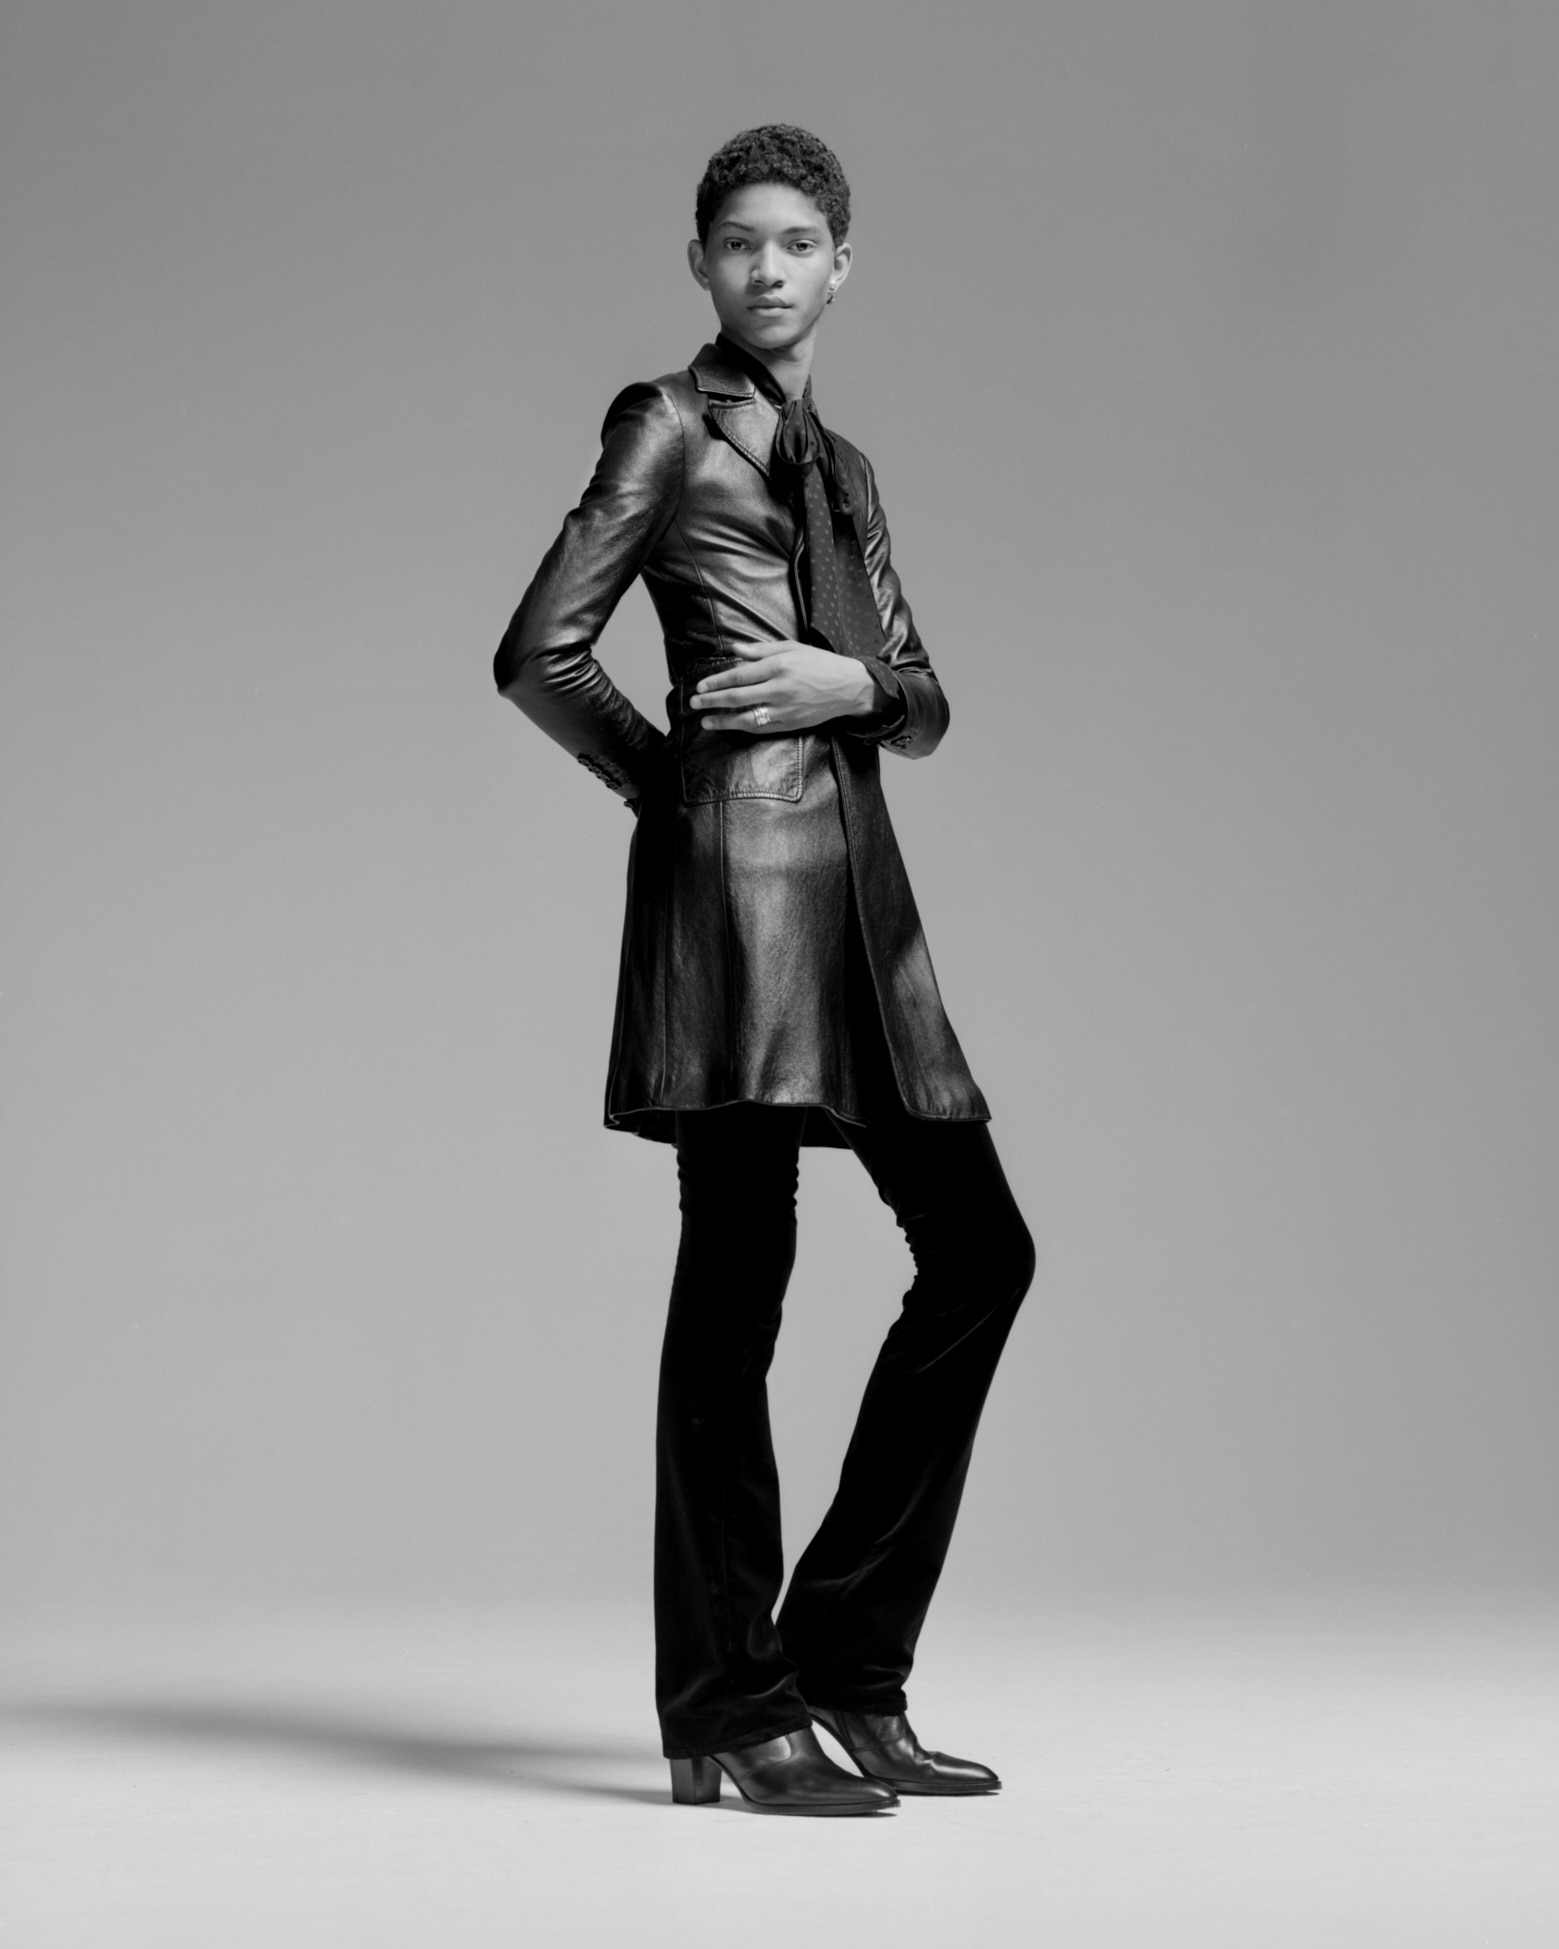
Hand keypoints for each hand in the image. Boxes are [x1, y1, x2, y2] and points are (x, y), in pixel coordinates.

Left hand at [689, 641, 875, 734]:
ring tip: (706, 722)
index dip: (717, 681)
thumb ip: (760, 650)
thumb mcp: (791, 648)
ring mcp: (785, 710)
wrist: (848, 687)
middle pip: (738, 698)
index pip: (739, 676)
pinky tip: (731, 726)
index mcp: (779, 666)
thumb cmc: (819, 663)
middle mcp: (780, 689)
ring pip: (747, 719)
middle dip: (712, 701)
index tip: (701, 686)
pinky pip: (762, 729)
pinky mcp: (791, 724)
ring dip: (723, 722)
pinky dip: (744, 728)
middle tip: (694, 703)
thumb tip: (733, 650)